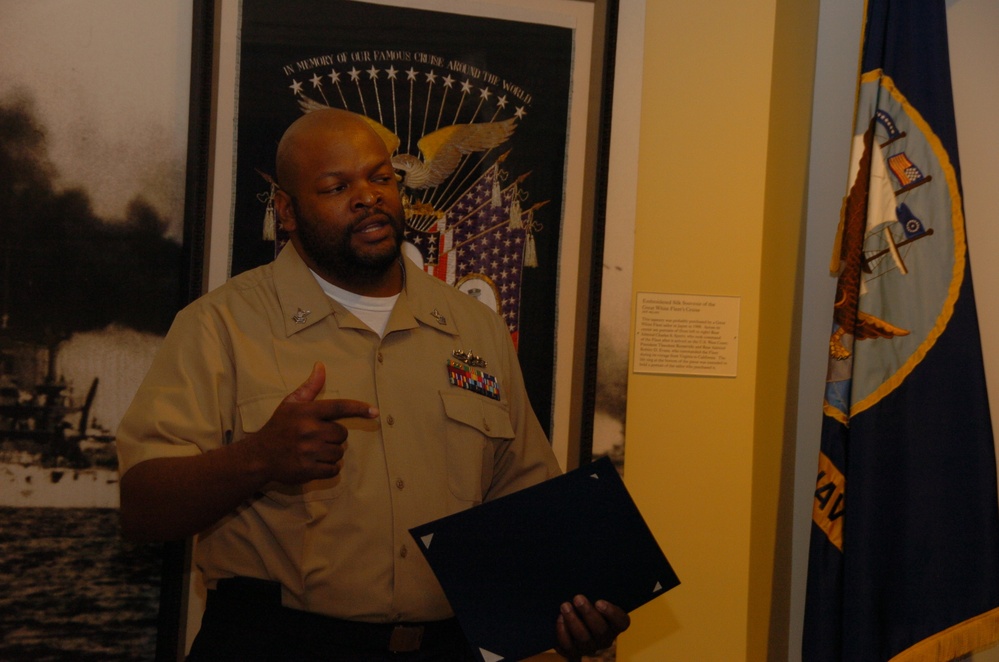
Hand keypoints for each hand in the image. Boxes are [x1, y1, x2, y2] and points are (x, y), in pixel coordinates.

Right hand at [245, 362, 376, 484]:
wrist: (258, 456)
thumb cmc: (279, 427)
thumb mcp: (291, 404)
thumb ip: (310, 387)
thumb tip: (321, 366)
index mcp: (306, 412)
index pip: (339, 407)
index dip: (358, 408)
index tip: (375, 411)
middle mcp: (308, 430)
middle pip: (342, 434)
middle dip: (335, 436)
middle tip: (319, 437)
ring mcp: (308, 452)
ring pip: (339, 453)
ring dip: (332, 453)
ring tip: (314, 450)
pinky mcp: (307, 470)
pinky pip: (333, 470)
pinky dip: (329, 468)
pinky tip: (316, 463)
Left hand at [554, 595, 630, 660]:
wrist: (571, 616)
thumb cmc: (586, 600)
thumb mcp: (594, 594)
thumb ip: (596, 588)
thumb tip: (589, 568)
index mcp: (615, 623)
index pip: (621, 622)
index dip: (612, 613)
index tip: (599, 602)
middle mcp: (605, 638)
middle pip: (601, 630)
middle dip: (588, 613)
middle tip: (578, 598)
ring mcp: (590, 646)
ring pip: (584, 638)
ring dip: (573, 621)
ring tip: (565, 606)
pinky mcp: (574, 652)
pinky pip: (569, 646)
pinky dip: (563, 632)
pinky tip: (560, 618)